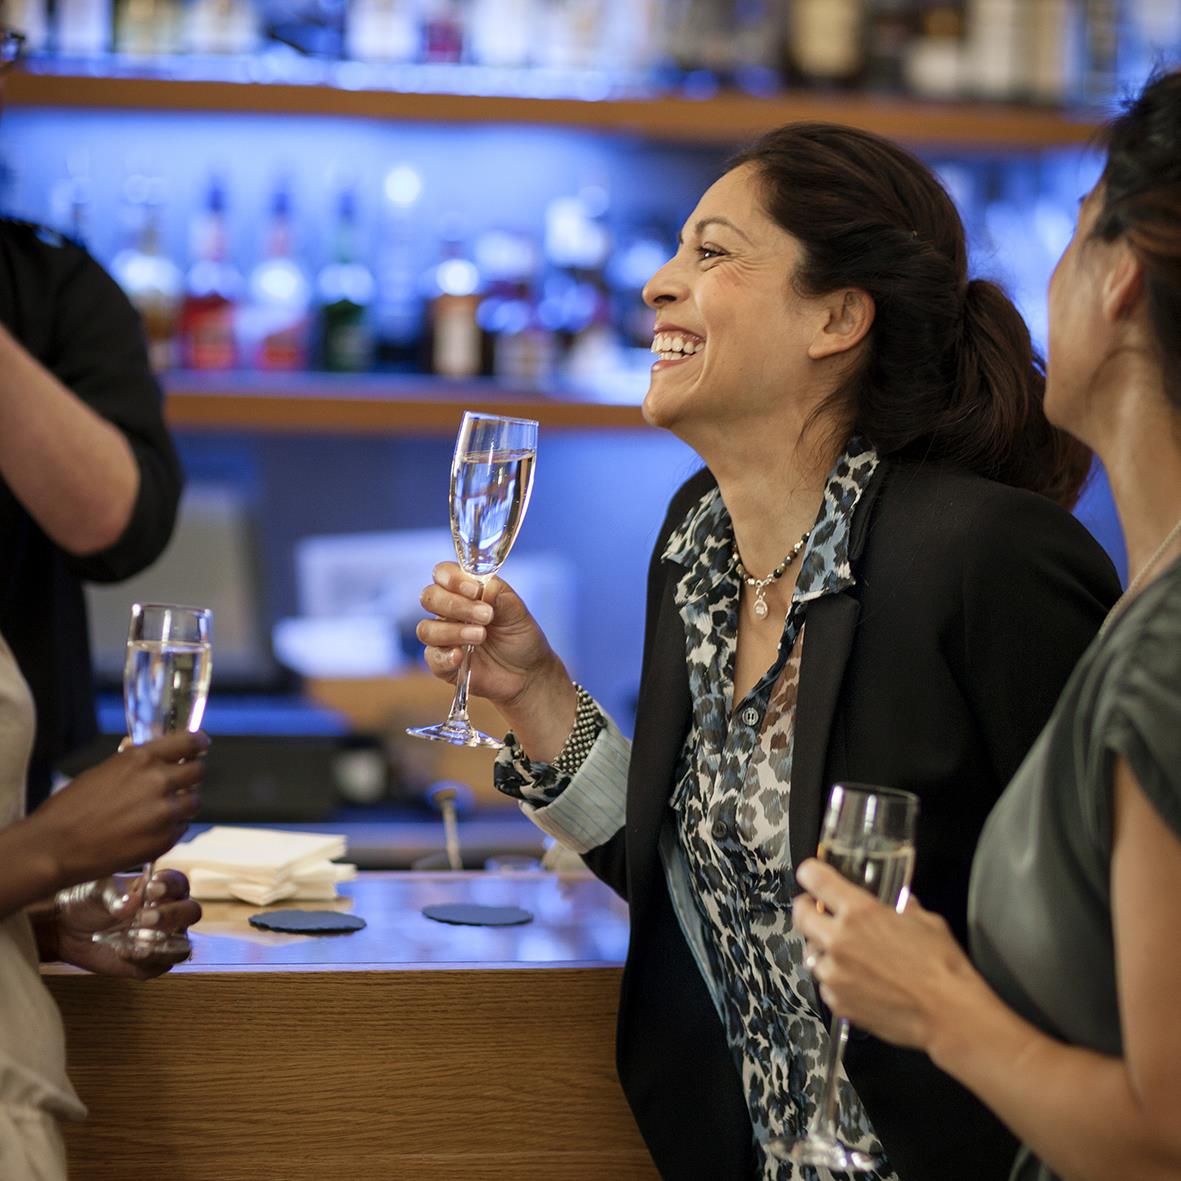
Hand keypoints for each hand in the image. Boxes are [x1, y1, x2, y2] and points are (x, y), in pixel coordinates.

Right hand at [30, 730, 208, 889]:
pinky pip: (181, 828)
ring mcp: (165, 813)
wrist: (54, 847)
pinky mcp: (165, 840)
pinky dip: (171, 828)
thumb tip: (151, 756)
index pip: (190, 742)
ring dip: (182, 804)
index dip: (198, 744)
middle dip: (190, 776)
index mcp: (142, 759)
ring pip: (193, 802)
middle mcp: (160, 782)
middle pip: (198, 772)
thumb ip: (133, 763)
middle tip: (179, 783)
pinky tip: (150, 831)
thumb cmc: (70, 808)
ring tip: (160, 812)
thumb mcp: (102, 772)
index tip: (200, 746)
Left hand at [54, 870, 200, 979]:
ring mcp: (161, 940)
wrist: (65, 928)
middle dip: (171, 916)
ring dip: (163, 945)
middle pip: (190, 913)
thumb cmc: (87, 900)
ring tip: (136, 942)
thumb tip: (132, 903)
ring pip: (182, 946)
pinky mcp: (147, 964)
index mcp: (160, 889)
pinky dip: (143, 962)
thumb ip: (115, 895)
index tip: (151, 889)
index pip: (179, 884)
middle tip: (144, 918)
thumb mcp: (97, 890)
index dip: (171, 886)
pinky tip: (122, 953)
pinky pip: (158, 967)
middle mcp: (168, 914)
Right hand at [417, 562, 564, 709]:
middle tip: (486, 616)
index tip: (475, 590)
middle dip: (456, 605)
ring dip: (453, 631)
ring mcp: (443, 638)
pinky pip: (432, 658)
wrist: (528, 672)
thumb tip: (483, 585)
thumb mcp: (517, 611)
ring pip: (426, 629)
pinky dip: (445, 656)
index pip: (442, 573)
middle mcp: (448, 612)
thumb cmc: (520, 636)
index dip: (452, 578)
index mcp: (464, 591)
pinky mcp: (443, 664)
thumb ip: (498, 594)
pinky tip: (461, 656)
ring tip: (481, 636)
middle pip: (429, 598)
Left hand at [792, 858, 979, 1051]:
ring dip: (824, 950)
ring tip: (846, 955)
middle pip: (800, 915)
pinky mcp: (837, 1002)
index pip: (815, 879)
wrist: (948, 1015)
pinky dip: (835, 981)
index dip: (811, 873)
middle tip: (817, 912)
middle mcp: (839, 939)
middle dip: (807, 910)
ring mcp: (834, 973)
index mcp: (859, 911)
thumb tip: (901, 904)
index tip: (810, 874)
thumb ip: (904, 908)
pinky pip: (825, 984)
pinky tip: (857, 982)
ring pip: (812, 953)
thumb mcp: (926, 922)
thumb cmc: (942, 968)